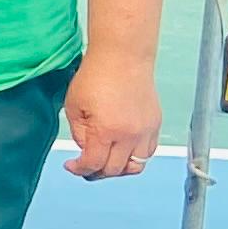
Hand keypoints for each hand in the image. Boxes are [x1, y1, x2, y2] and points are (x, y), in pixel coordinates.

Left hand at [65, 52, 161, 177]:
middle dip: (97, 171)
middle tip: (86, 164)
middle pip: (114, 170)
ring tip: (105, 159)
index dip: (79, 169)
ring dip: (119, 168)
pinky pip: (148, 152)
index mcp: (106, 131)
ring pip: (136, 166)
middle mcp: (129, 135)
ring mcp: (146, 131)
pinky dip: (135, 156)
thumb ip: (79, 134)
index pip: (93, 165)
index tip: (71, 165)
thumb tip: (86, 150)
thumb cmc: (96, 76)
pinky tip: (122, 149)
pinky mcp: (155, 124)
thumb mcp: (74, 107)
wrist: (123, 57)